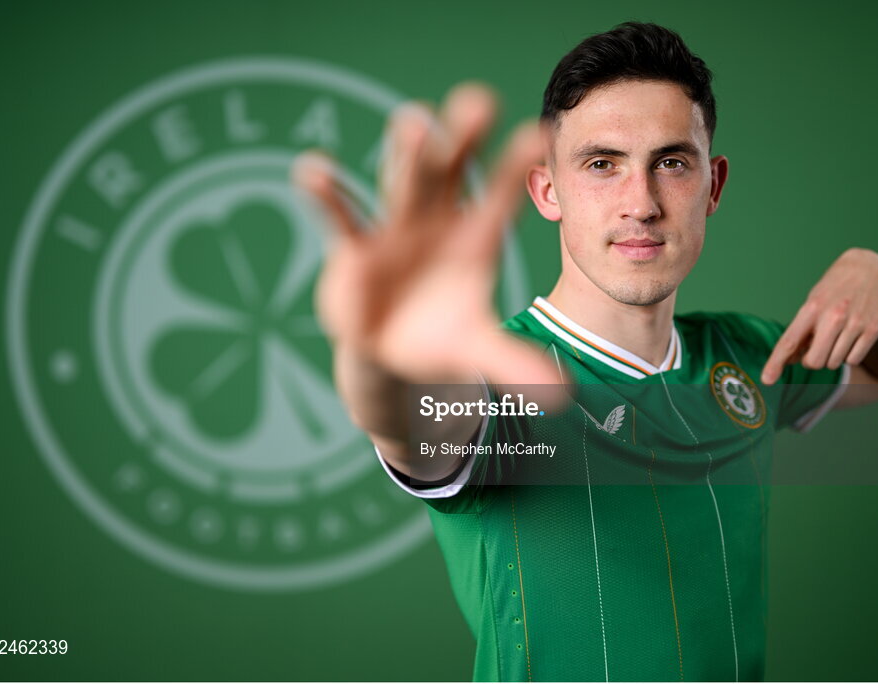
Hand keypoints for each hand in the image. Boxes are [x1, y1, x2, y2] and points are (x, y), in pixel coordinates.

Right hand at [293, 83, 562, 389]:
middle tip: (478, 101)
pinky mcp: (356, 248)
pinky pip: (343, 218)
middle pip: (451, 175)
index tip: (539, 133)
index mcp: (474, 239)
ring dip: (405, 155)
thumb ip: (514, 362)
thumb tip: (564, 394)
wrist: (390, 349)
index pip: (500, 198)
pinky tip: (313, 169)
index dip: (517, 170)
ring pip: (401, 185)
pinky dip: (328, 196)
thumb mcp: (476, 349)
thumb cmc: (441, 335)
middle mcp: (437, 222)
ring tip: (412, 119)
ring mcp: (395, 229)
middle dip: (461, 141)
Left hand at [761, 248, 877, 384]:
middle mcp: (832, 316)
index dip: (776, 362)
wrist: (869, 267)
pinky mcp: (872, 329)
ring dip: (831, 357)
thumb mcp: (813, 303)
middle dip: (812, 361)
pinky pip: (854, 359)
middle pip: (814, 361)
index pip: (789, 341)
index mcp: (811, 308)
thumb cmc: (834, 289)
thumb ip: (801, 331)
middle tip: (816, 347)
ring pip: (834, 363)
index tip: (767, 380)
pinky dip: (849, 355)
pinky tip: (850, 338)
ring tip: (836, 336)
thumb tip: (791, 361)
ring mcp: (854, 323)